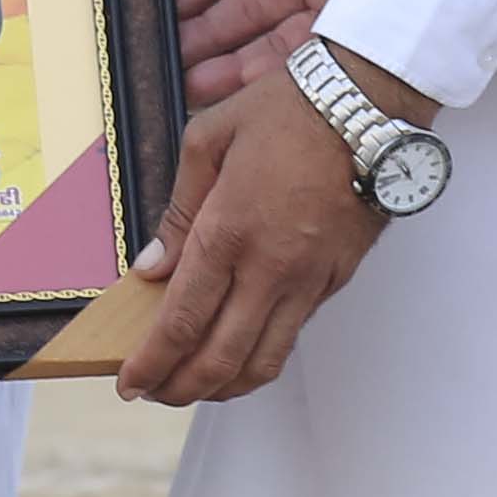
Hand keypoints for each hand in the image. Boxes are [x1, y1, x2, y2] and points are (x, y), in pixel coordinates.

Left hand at [112, 44, 412, 406]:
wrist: (367, 102)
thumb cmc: (285, 109)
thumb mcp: (208, 141)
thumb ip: (179, 212)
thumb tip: (152, 267)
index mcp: (229, 231)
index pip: (182, 320)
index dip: (152, 362)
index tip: (129, 382)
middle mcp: (270, 266)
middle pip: (222, 358)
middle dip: (181, 388)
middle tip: (155, 394)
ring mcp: (309, 278)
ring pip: (266, 359)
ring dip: (226, 386)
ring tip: (196, 386)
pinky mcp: (337, 278)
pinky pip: (295, 330)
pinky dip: (263, 353)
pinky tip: (240, 347)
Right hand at [171, 0, 400, 102]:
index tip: (164, 4)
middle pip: (247, 13)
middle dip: (203, 34)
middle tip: (165, 53)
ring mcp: (337, 14)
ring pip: (267, 45)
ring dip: (223, 64)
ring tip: (183, 79)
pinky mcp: (358, 43)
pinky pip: (302, 65)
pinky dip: (261, 78)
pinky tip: (226, 87)